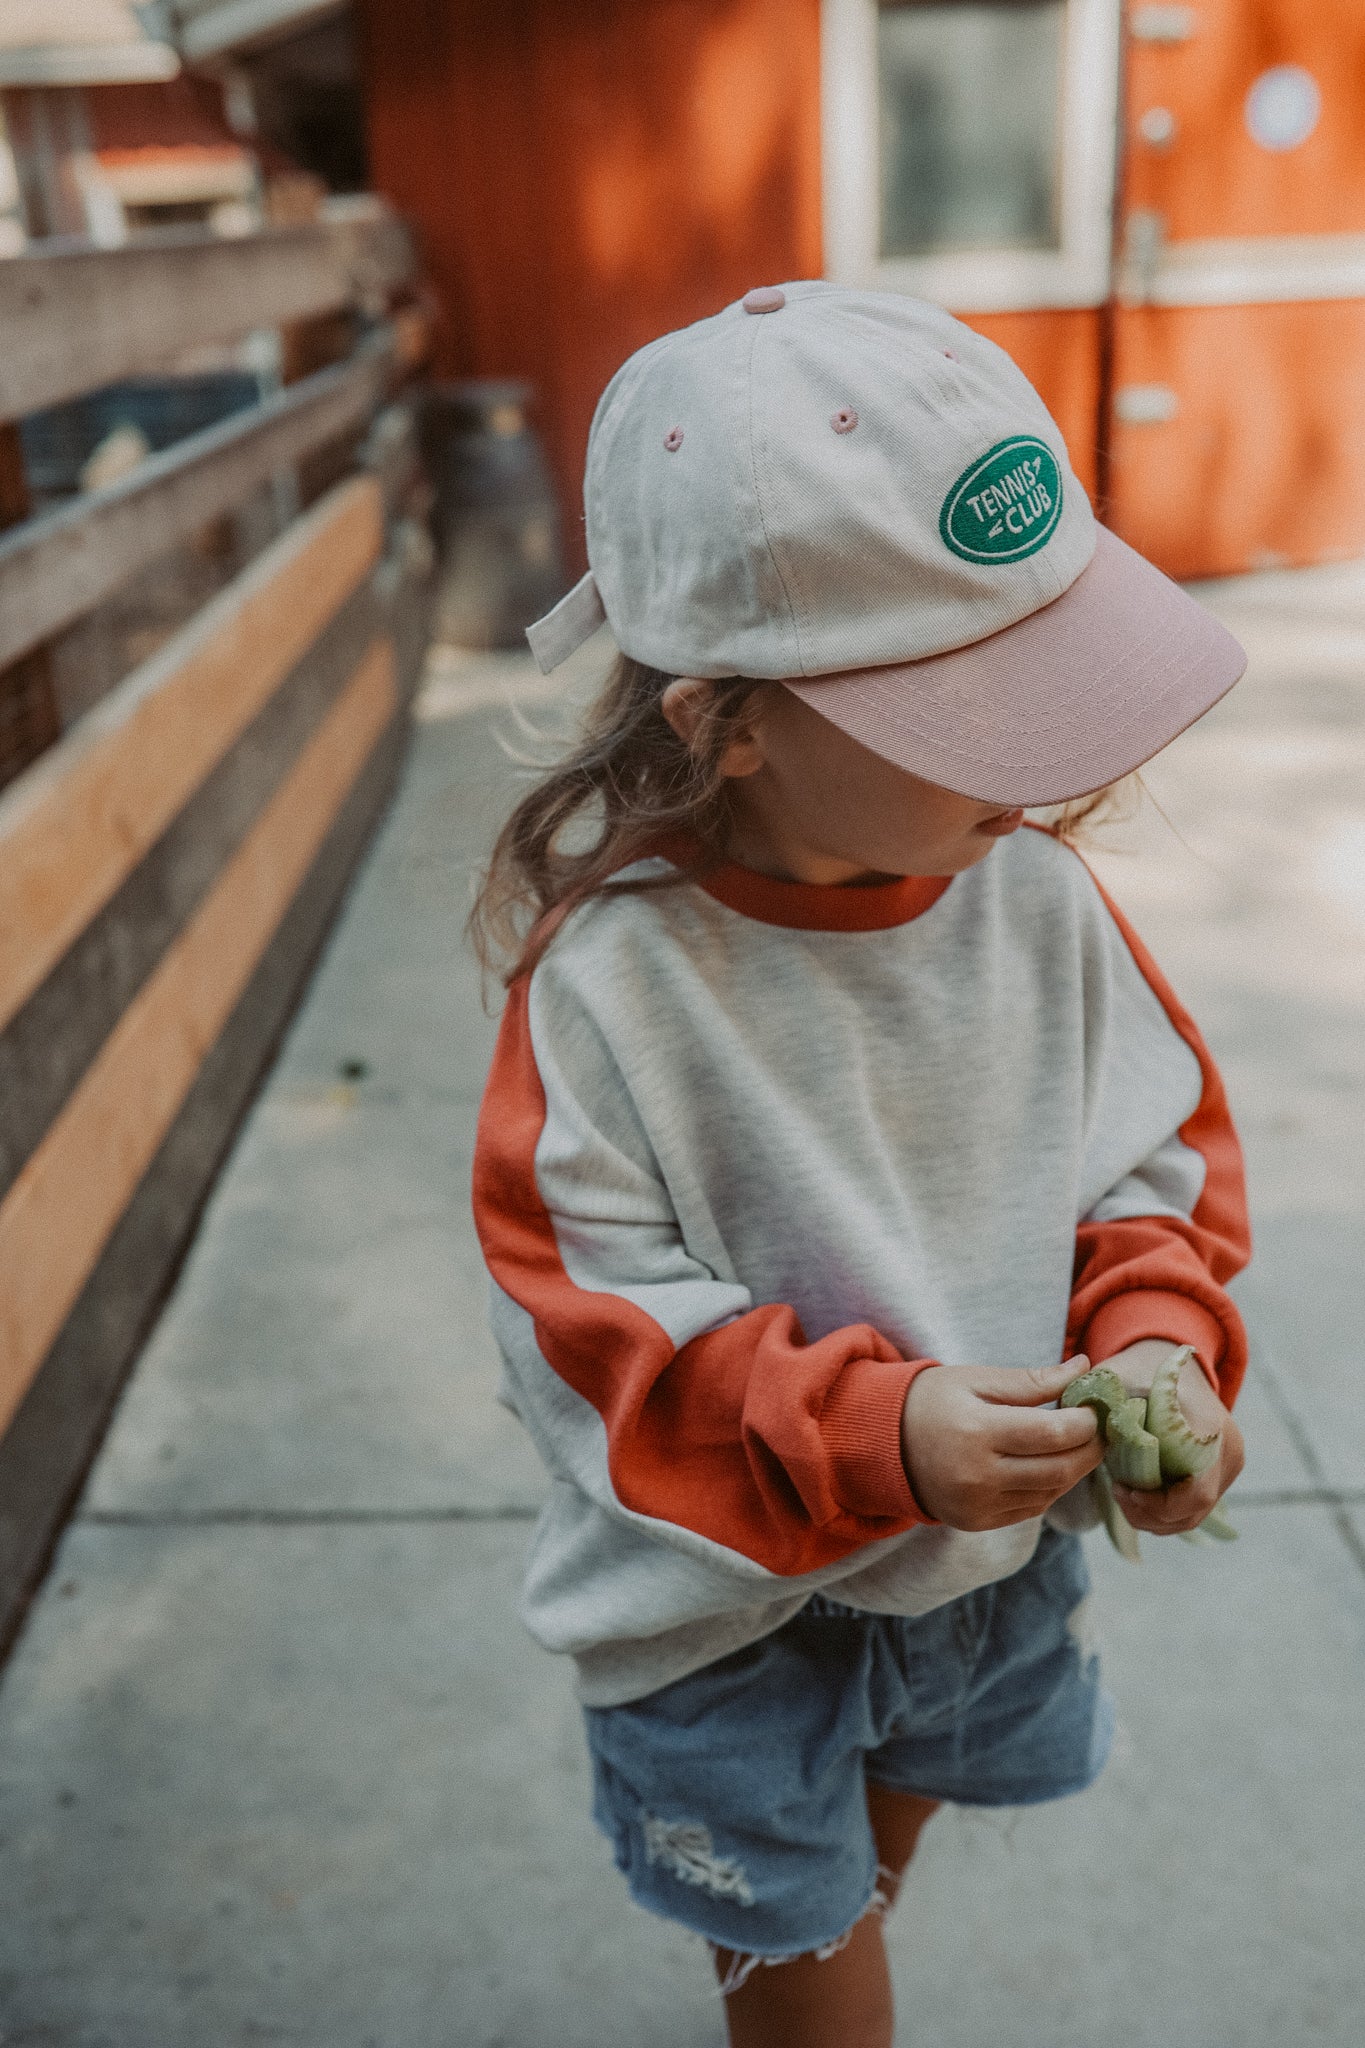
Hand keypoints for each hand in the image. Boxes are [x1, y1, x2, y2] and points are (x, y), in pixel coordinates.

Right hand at [901, 1356, 1104, 1530]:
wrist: (884, 1443)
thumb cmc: (932, 1401)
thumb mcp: (976, 1379)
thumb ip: (1032, 1380)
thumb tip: (1084, 1368)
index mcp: (976, 1432)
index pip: (1053, 1433)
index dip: (1085, 1422)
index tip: (1095, 1407)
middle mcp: (977, 1476)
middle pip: (1059, 1469)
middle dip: (1090, 1448)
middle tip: (1101, 1428)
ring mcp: (977, 1505)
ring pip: (1050, 1492)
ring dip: (1075, 1469)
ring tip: (1080, 1444)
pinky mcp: (978, 1522)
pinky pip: (1032, 1508)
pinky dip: (1051, 1487)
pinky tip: (1051, 1464)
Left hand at [1102, 1341, 1244, 1535]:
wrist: (1172, 1363)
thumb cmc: (1141, 1370)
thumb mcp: (1117, 1377)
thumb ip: (1097, 1399)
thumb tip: (1069, 1418)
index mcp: (1209, 1428)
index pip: (1197, 1491)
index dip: (1159, 1505)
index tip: (1125, 1491)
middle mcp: (1227, 1451)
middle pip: (1193, 1509)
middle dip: (1150, 1513)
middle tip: (1117, 1492)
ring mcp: (1227, 1466)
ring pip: (1192, 1515)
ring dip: (1154, 1516)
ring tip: (1124, 1492)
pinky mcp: (1219, 1475)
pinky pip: (1192, 1508)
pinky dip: (1164, 1511)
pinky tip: (1137, 1493)